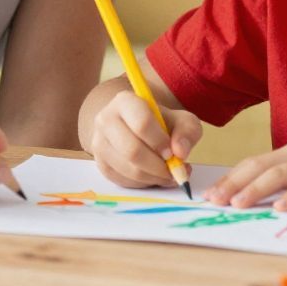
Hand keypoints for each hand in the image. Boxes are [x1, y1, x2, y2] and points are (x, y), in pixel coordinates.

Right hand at [87, 90, 201, 189]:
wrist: (138, 128)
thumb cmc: (161, 123)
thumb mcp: (182, 120)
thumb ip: (187, 132)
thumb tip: (180, 152)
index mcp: (125, 102)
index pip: (141, 123)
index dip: (160, 142)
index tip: (172, 152)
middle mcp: (106, 120)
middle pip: (132, 150)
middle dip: (158, 166)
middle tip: (173, 170)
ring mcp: (99, 143)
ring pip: (129, 170)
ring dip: (154, 177)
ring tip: (168, 174)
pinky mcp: (101, 164)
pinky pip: (124, 181)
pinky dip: (144, 184)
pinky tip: (154, 176)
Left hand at [204, 129, 286, 211]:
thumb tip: (276, 193)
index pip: (254, 163)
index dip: (231, 177)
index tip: (212, 192)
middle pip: (258, 168)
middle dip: (233, 184)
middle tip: (211, 200)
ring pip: (278, 175)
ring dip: (254, 189)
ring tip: (236, 204)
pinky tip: (280, 208)